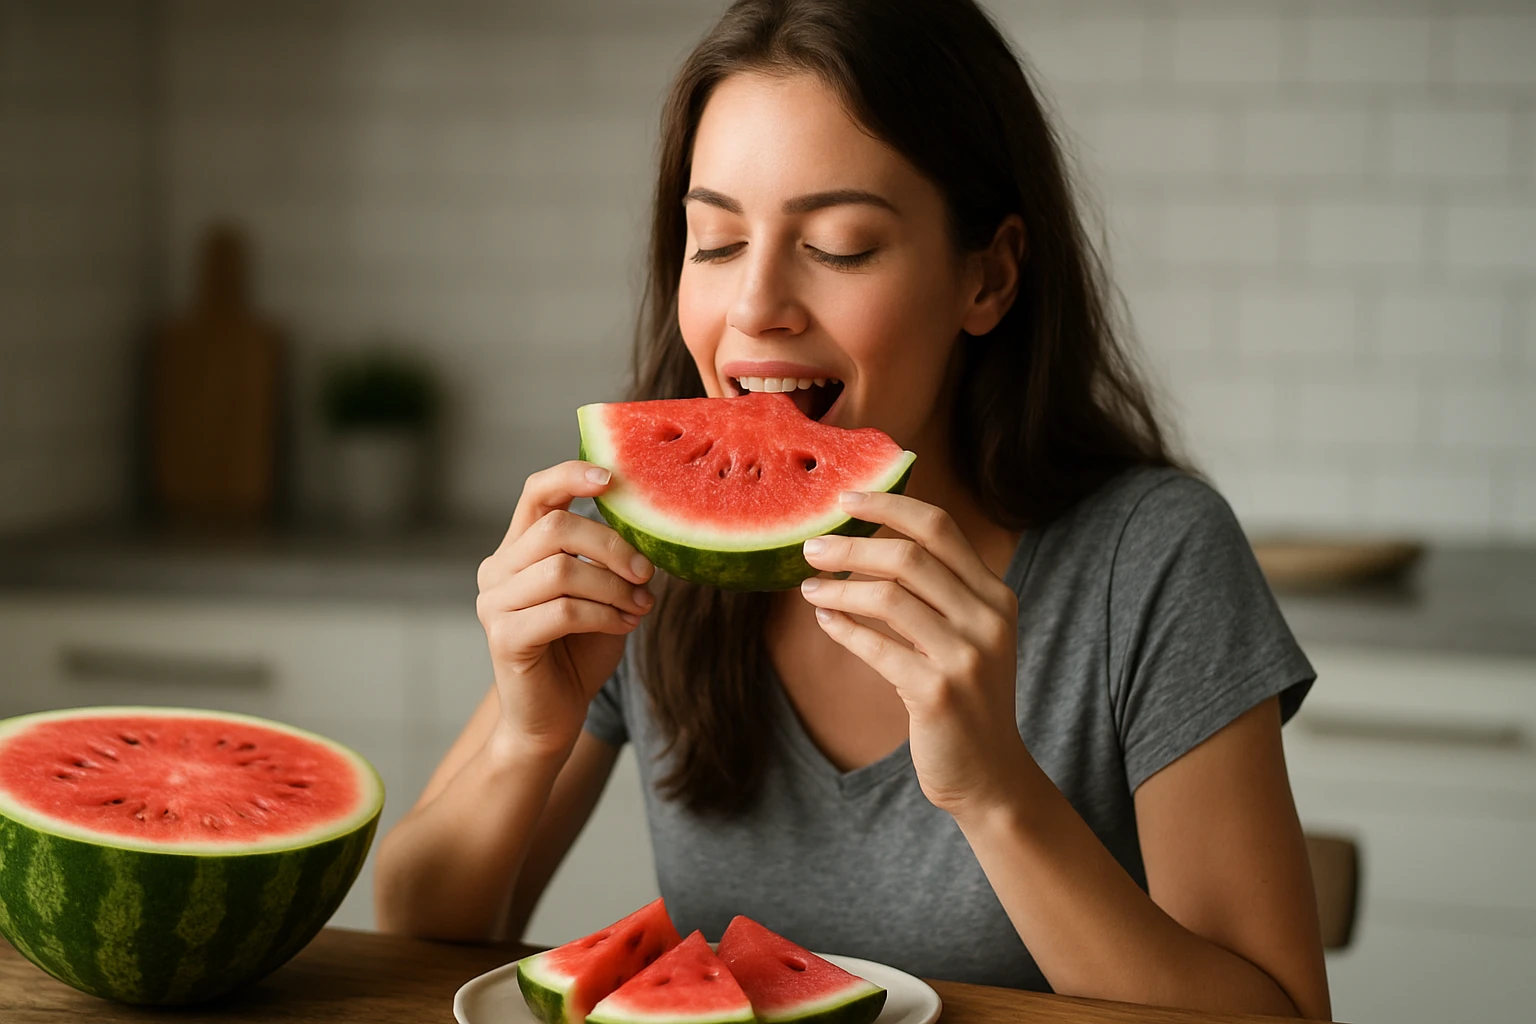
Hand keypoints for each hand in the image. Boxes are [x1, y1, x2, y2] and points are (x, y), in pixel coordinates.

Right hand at [476, 461, 655, 759]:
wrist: (552, 718)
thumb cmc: (580, 651)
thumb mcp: (602, 593)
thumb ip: (610, 559)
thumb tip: (646, 526)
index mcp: (518, 549)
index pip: (537, 493)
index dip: (572, 476)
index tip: (612, 480)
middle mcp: (497, 570)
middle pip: (556, 528)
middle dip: (611, 546)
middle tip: (644, 573)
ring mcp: (494, 604)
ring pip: (562, 570)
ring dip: (613, 587)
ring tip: (639, 607)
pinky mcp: (503, 638)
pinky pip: (563, 611)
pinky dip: (604, 615)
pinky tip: (623, 626)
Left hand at [798, 490, 1026, 816]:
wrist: (990, 774)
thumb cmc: (965, 698)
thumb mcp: (965, 636)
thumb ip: (934, 594)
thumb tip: (862, 546)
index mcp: (995, 595)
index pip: (939, 528)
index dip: (889, 506)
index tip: (845, 500)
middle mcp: (987, 619)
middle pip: (909, 556)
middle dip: (850, 546)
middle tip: (811, 548)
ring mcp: (966, 656)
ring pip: (887, 597)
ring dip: (838, 588)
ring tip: (809, 588)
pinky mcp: (938, 693)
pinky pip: (875, 647)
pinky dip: (842, 628)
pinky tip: (825, 620)